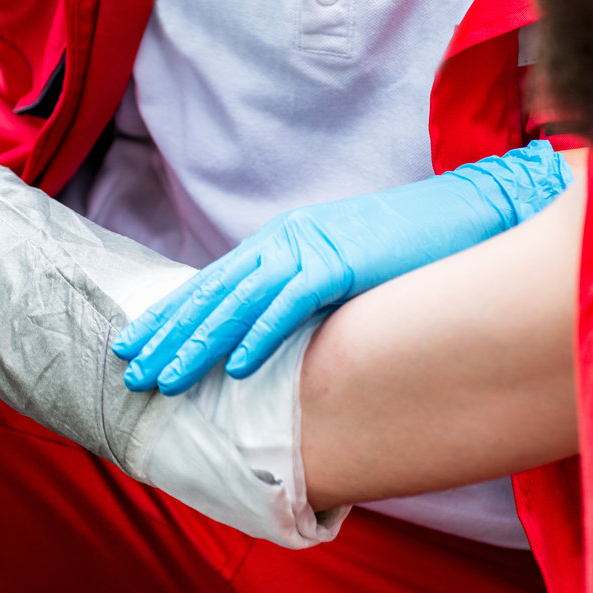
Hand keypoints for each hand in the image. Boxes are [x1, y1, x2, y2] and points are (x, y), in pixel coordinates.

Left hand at [112, 141, 573, 393]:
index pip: (209, 284)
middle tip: (129, 371)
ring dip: (198, 344)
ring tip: (166, 381)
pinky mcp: (340, 263)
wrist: (463, 211)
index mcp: (276, 242)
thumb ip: (298, 291)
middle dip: (166, 335)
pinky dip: (261, 334)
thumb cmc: (402, 247)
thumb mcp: (336, 267)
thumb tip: (264, 333)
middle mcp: (280, 242)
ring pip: (237, 302)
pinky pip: (291, 303)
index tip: (133, 345)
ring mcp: (308, 249)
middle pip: (210, 293)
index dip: (168, 315)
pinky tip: (236, 367)